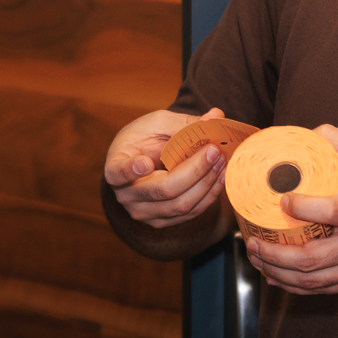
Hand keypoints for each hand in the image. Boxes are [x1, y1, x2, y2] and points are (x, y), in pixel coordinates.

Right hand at [103, 106, 229, 227]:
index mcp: (115, 166)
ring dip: (207, 184)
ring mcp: (143, 212)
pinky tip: (219, 177)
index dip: (129, 171)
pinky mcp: (161, 221)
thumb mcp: (159, 123)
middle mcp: (125, 195)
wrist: (139, 158)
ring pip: (180, 205)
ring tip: (222, 162)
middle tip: (214, 151)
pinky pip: (189, 214)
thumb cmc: (144, 138)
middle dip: (195, 171)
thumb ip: (185, 122)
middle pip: (164, 190)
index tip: (145, 164)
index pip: (117, 172)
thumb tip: (216, 115)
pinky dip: (208, 196)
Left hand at [241, 124, 337, 294]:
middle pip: (312, 258)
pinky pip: (321, 289)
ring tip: (256, 258)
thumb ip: (336, 140)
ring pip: (312, 280)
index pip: (332, 212)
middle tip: (252, 242)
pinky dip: (294, 285)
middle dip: (275, 254)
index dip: (302, 209)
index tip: (280, 200)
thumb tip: (302, 133)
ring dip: (278, 272)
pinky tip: (274, 275)